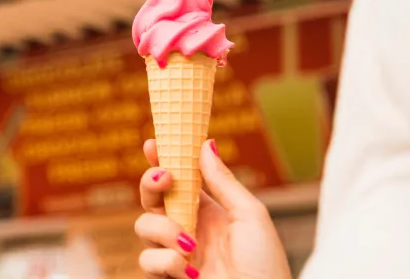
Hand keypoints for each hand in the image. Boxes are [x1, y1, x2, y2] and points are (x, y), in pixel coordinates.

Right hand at [136, 139, 290, 278]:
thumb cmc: (265, 265)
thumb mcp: (250, 216)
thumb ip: (223, 181)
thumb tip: (206, 143)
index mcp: (207, 211)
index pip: (178, 180)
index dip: (162, 160)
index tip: (153, 143)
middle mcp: (187, 229)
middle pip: (152, 198)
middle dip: (150, 183)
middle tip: (163, 179)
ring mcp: (175, 254)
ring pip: (144, 227)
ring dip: (164, 230)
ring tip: (190, 245)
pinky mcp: (166, 277)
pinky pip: (147, 261)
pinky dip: (166, 262)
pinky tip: (190, 272)